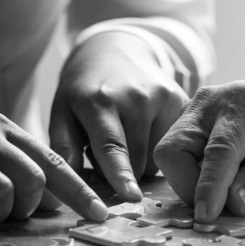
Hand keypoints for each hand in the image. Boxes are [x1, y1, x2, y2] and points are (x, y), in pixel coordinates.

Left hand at [49, 32, 188, 200]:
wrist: (116, 49)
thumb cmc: (83, 90)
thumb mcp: (62, 112)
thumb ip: (63, 148)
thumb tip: (68, 186)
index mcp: (100, 101)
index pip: (112, 146)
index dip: (121, 175)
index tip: (131, 197)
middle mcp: (137, 98)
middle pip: (137, 163)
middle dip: (122, 171)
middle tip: (107, 151)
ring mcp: (163, 97)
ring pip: (158, 159)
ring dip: (141, 161)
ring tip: (127, 137)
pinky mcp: (182, 101)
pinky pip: (174, 145)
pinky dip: (159, 148)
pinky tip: (146, 129)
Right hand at [154, 81, 244, 220]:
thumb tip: (233, 205)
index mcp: (243, 104)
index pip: (218, 150)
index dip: (209, 185)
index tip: (206, 215)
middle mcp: (209, 102)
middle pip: (173, 149)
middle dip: (188, 184)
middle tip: (218, 203)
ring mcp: (192, 111)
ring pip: (169, 155)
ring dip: (190, 181)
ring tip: (225, 185)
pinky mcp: (185, 123)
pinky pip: (175, 156)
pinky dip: (191, 174)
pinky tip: (218, 175)